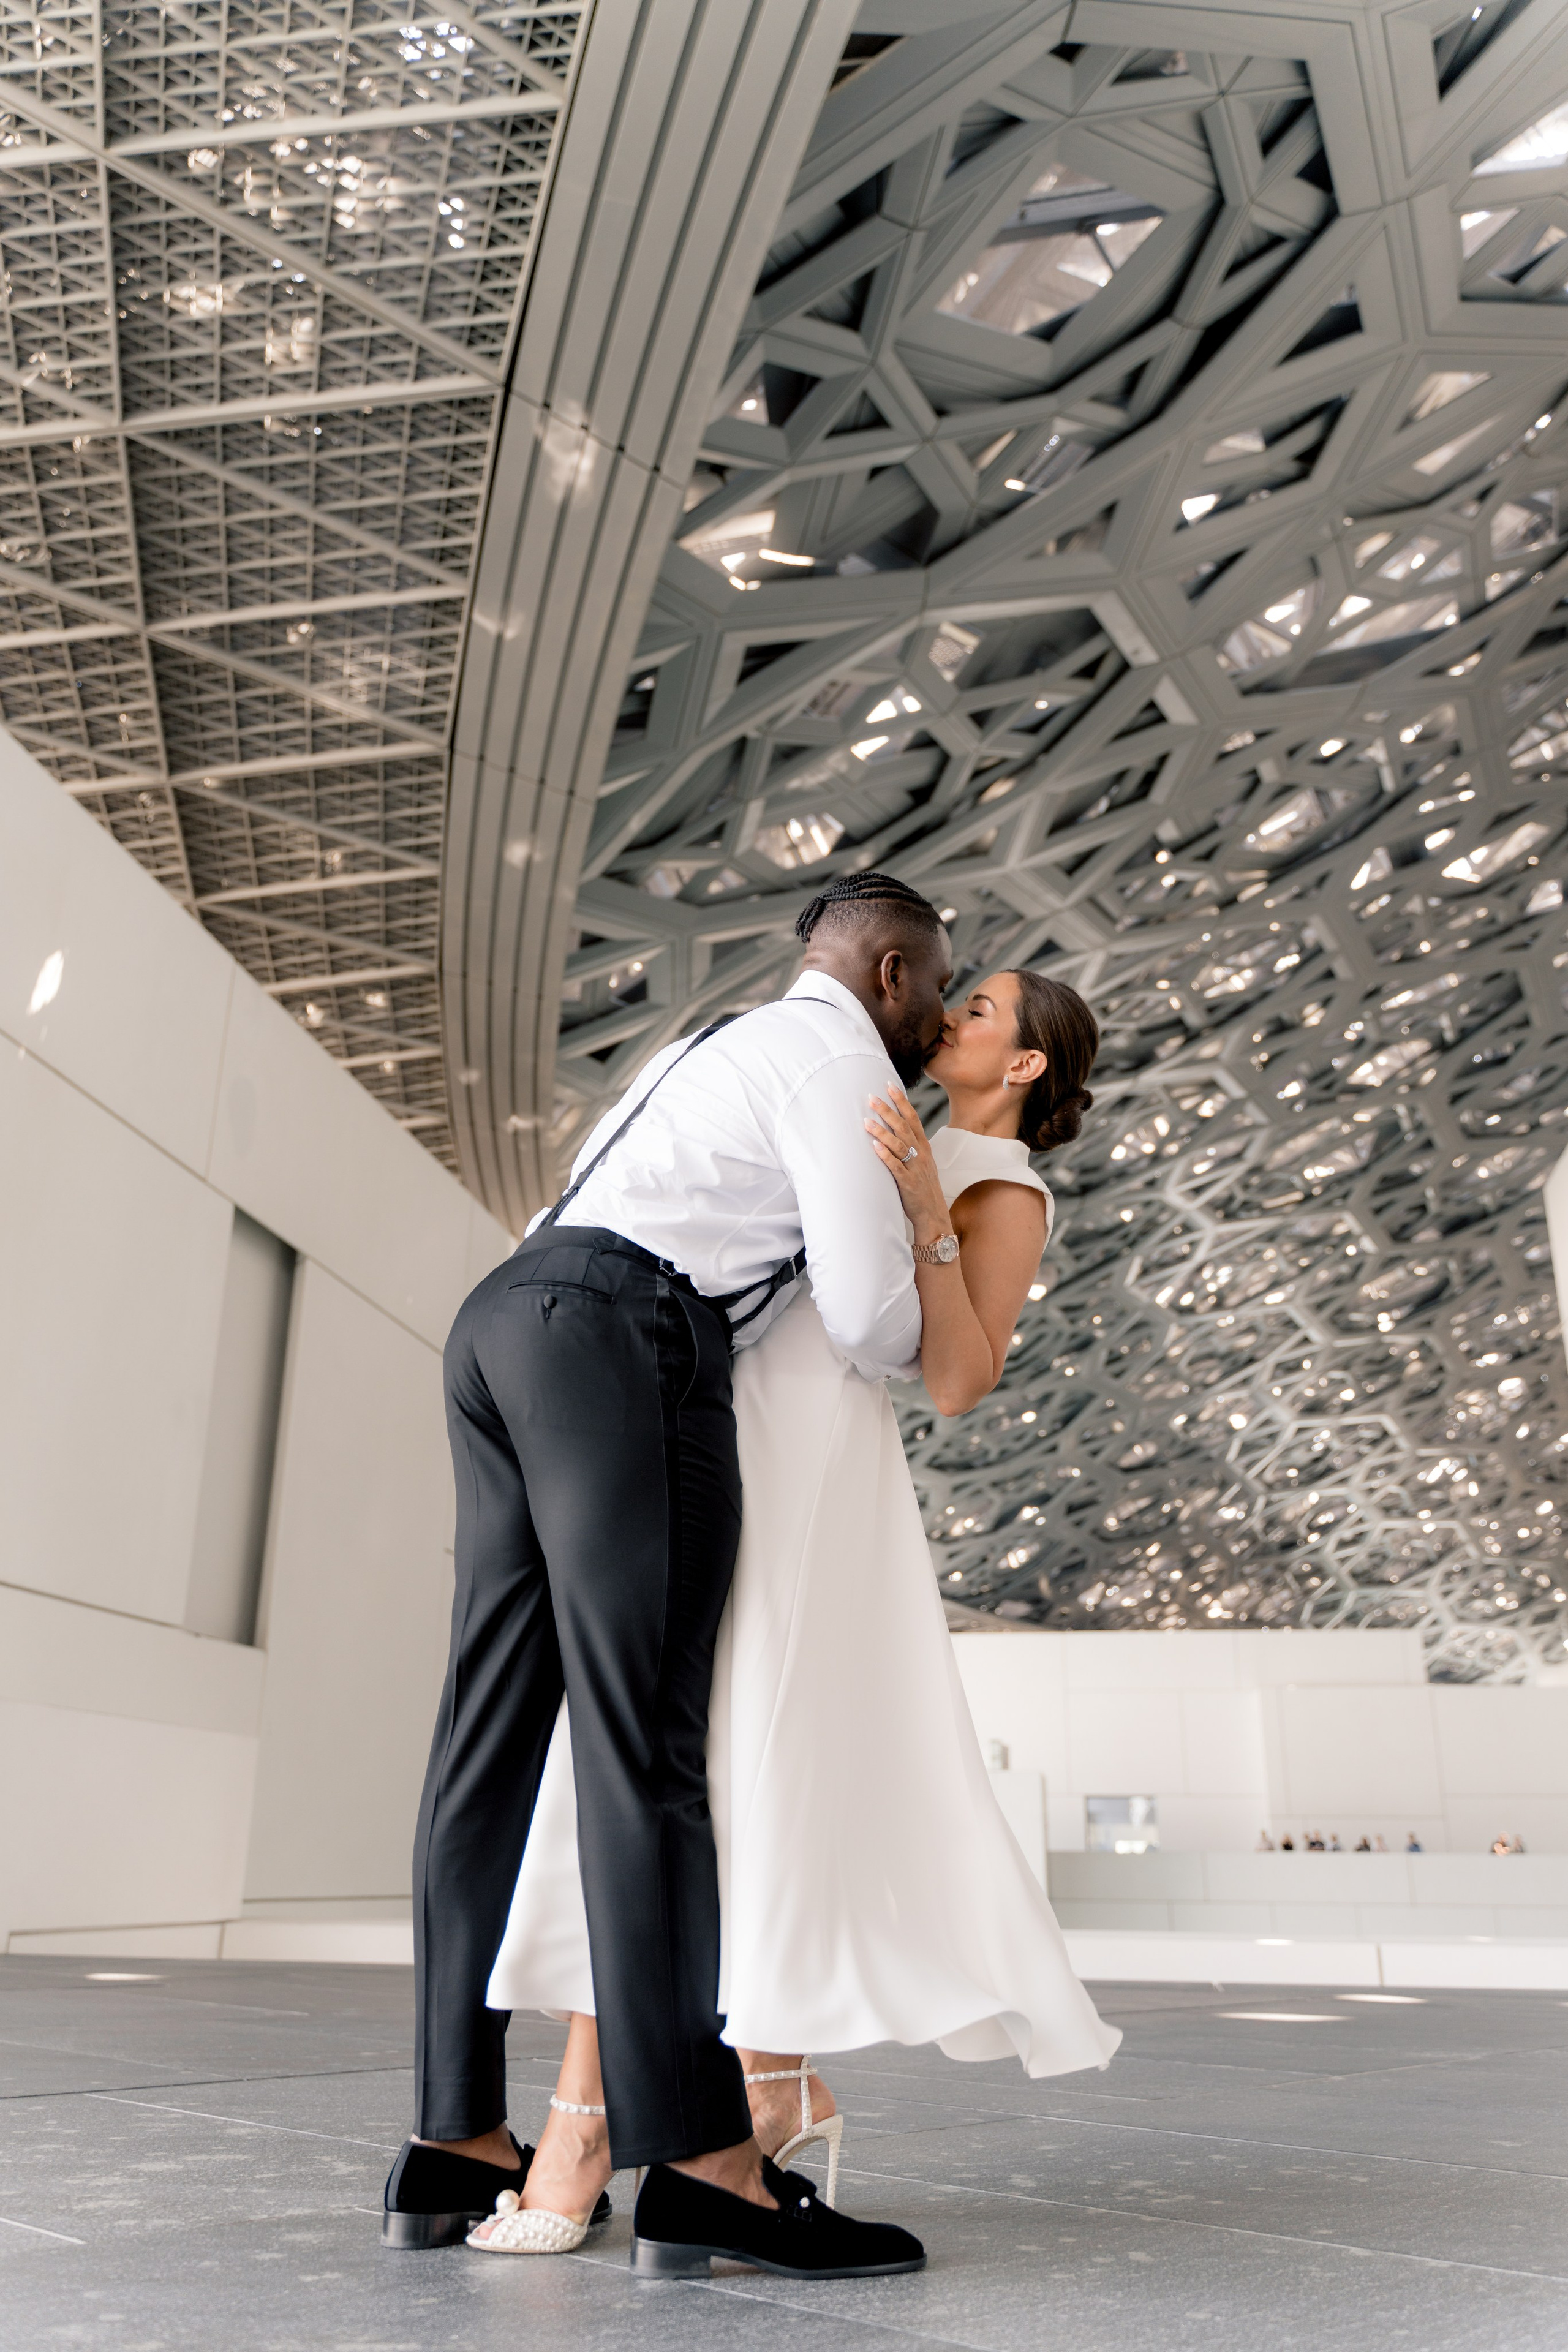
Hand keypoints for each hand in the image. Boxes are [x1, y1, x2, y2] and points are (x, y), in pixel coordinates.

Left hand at [865, 1089, 951, 1244]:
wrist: (932, 1214)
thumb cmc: (923, 1187)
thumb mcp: (922, 1162)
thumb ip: (911, 1146)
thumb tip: (895, 1128)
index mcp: (924, 1147)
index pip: (913, 1118)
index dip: (901, 1101)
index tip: (889, 1085)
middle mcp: (921, 1155)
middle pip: (903, 1127)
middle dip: (887, 1111)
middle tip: (871, 1098)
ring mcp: (915, 1168)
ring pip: (899, 1145)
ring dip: (882, 1132)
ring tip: (866, 1121)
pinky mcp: (908, 1183)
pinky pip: (896, 1167)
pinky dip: (886, 1156)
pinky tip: (874, 1146)